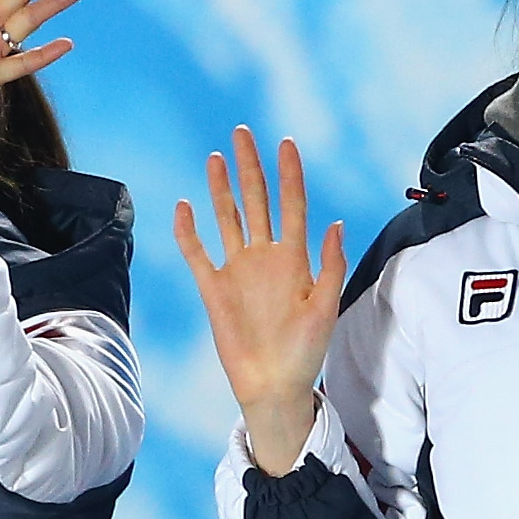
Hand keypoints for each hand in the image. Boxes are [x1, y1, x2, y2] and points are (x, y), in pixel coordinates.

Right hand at [170, 126, 344, 475]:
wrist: (273, 385)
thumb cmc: (306, 351)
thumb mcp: (326, 307)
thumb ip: (328, 265)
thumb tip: (333, 223)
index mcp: (294, 259)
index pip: (291, 205)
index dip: (289, 174)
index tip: (286, 143)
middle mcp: (264, 258)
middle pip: (255, 202)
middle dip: (251, 168)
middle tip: (243, 134)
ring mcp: (237, 271)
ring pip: (227, 220)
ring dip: (221, 189)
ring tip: (216, 158)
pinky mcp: (213, 289)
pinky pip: (197, 253)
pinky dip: (188, 231)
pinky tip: (185, 207)